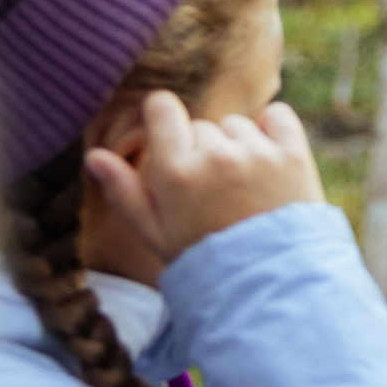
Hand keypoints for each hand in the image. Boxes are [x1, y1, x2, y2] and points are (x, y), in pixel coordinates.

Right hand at [84, 92, 324, 265]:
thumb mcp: (154, 232)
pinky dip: (272, 128)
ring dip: (236, 145)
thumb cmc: (202, 257)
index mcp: (175, 172)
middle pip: (201, 126)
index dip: (162, 117)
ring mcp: (257, 153)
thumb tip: (94, 156)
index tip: (168, 134)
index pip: (162, 108)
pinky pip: (276, 116)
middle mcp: (216, 156)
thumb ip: (122, 192)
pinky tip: (268, 159)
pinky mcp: (293, 154)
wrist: (267, 278)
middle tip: (209, 190)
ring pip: (237, 124)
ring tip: (240, 186)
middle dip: (200, 150)